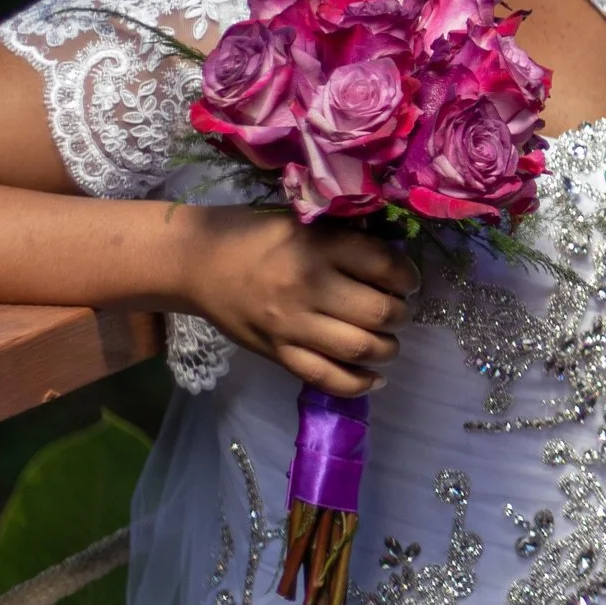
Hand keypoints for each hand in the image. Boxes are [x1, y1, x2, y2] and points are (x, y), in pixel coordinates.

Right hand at [177, 205, 419, 396]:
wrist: (197, 262)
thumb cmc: (255, 234)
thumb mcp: (303, 221)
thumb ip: (346, 238)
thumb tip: (394, 259)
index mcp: (318, 246)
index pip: (384, 265)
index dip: (407, 276)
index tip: (408, 280)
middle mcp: (307, 287)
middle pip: (378, 312)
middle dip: (401, 315)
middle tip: (400, 311)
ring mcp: (291, 325)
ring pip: (359, 348)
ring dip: (387, 349)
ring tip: (389, 341)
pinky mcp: (277, 352)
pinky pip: (325, 378)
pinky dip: (357, 383)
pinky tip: (375, 378)